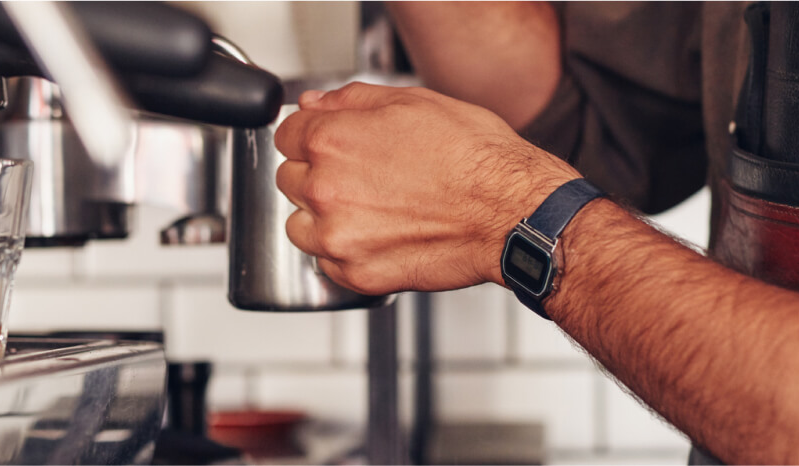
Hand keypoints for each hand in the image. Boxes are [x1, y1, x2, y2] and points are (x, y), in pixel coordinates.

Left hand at [274, 82, 579, 294]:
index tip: (327, 145)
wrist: (512, 212)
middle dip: (317, 176)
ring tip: (369, 211)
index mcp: (332, 140)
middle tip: (362, 177)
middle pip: (289, 179)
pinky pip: (327, 264)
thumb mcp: (413, 102)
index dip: (310, 137)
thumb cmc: (476, 158)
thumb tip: (313, 104)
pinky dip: (346, 253)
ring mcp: (339, 237)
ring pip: (300, 227)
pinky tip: (380, 236)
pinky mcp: (357, 275)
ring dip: (323, 219)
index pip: (286, 135)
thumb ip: (350, 100)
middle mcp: (327, 190)